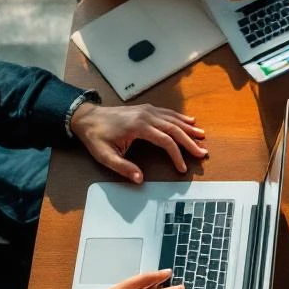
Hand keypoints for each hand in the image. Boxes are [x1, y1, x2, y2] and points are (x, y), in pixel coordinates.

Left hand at [70, 103, 207, 183]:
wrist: (86, 117)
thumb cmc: (96, 136)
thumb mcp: (105, 156)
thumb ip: (123, 168)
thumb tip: (140, 179)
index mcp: (138, 126)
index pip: (165, 141)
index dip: (176, 155)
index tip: (182, 168)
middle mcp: (146, 116)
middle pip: (174, 129)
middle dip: (190, 141)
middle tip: (202, 152)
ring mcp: (147, 111)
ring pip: (174, 119)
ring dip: (189, 129)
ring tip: (202, 137)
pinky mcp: (146, 109)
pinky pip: (168, 113)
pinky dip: (181, 118)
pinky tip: (190, 121)